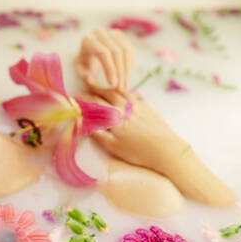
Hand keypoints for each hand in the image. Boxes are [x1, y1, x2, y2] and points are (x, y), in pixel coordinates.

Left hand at [74, 28, 134, 91]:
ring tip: (125, 86)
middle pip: (116, 52)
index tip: (113, 85)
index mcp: (88, 40)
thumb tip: (92, 81)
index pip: (103, 53)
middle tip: (121, 88)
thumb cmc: (83, 64)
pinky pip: (130, 51)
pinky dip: (130, 65)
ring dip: (127, 70)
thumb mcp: (80, 71)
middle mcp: (101, 33)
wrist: (88, 53)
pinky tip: (127, 78)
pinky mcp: (122, 37)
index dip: (110, 69)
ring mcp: (112, 33)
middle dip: (120, 72)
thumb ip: (84, 76)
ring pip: (126, 51)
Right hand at [77, 88, 235, 206]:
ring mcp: (136, 105)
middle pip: (105, 95)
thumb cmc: (138, 152)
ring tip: (100, 90)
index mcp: (113, 116)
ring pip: (118, 92)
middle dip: (93, 92)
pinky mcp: (146, 107)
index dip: (83, 100)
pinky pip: (131, 94)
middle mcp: (123, 106)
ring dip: (107, 89)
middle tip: (84, 92)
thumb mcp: (113, 147)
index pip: (94, 104)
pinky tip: (121, 93)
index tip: (74, 99)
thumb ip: (98, 133)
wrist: (166, 149)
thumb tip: (84, 124)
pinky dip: (122, 91)